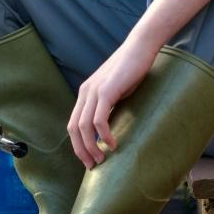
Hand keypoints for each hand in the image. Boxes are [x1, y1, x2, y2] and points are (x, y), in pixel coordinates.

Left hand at [67, 33, 158, 168]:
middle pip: (74, 128)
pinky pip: (99, 119)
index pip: (73, 124)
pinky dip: (103, 135)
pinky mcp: (107, 90)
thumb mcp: (116, 91)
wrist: (140, 47)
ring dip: (91, 147)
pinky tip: (112, 144)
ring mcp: (95, 90)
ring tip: (102, 159)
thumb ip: (109, 106)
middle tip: (93, 166)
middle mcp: (85, 92)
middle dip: (81, 150)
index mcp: (85, 93)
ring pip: (84, 126)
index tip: (89, 159)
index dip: (78, 144)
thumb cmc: (132, 69)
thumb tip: (110, 128)